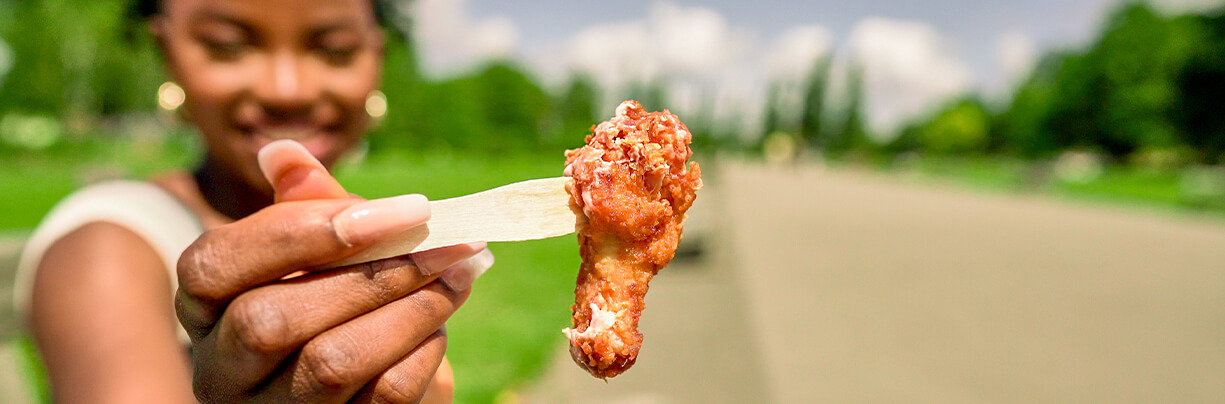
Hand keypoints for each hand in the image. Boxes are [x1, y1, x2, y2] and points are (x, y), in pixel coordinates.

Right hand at [176, 140, 491, 402]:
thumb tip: (283, 152)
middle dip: (373, 273)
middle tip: (448, 241)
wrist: (368, 388)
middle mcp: (220, 370)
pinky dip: (423, 355)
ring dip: (412, 309)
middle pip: (271, 320)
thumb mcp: (321, 254)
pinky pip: (381, 397)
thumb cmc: (337, 303)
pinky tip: (442, 326)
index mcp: (205, 307)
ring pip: (331, 363)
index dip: (299, 231)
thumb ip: (308, 208)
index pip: (215, 264)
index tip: (400, 207)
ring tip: (461, 273)